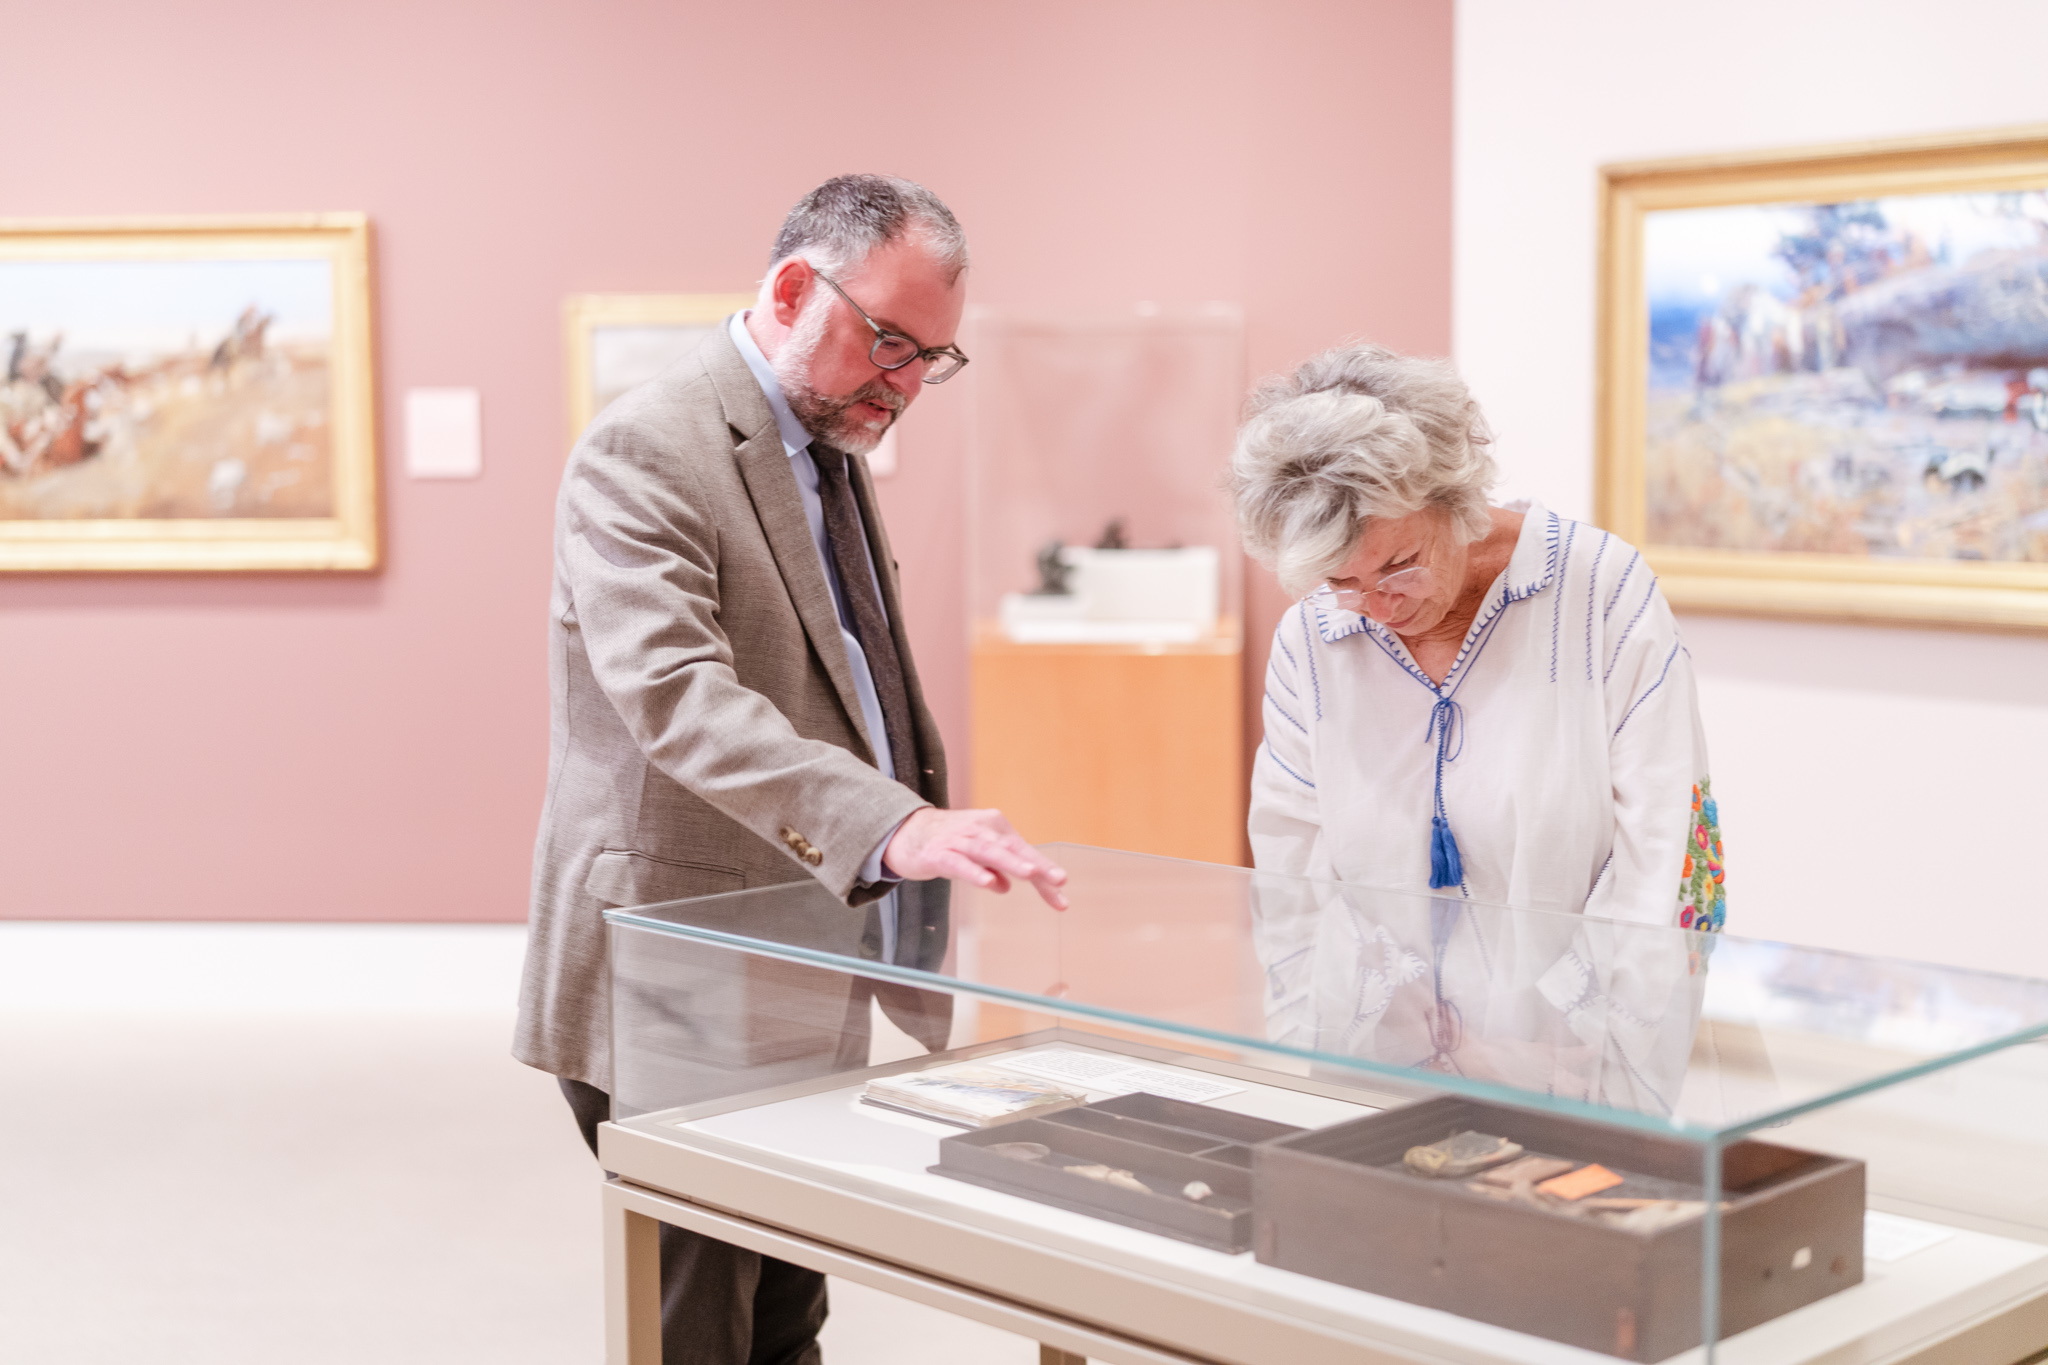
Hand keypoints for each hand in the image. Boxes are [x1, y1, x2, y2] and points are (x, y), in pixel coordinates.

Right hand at [883, 808, 1068, 909]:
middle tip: (1059, 880)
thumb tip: (1005, 886)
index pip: (1024, 853)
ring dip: (1012, 863)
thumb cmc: (947, 843)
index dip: (1044, 875)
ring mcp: (959, 840)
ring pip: (989, 852)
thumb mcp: (975, 856)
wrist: (904, 831)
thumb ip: (993, 869)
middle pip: (1013, 850)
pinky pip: (959, 863)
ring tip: (1030, 875)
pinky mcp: (939, 852)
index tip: (1062, 899)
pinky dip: (975, 872)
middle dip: (1037, 866)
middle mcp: (981, 830)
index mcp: (995, 828)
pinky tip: (989, 883)